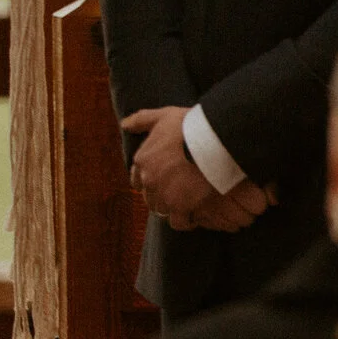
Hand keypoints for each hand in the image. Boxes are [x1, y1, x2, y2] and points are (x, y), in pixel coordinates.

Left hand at [122, 107, 263, 231]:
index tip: (164, 180)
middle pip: (150, 197)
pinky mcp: (181, 207)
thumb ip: (142, 120)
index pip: (137, 180)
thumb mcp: (163, 116)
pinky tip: (197, 215)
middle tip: (180, 193)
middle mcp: (148, 179)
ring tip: (189, 204)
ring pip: (163, 210)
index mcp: (142, 160)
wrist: (213, 141)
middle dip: (162, 196)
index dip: (150, 182)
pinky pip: (180, 222)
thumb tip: (124, 125)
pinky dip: (187, 220)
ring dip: (173, 209)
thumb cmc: (189, 126)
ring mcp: (163, 195)